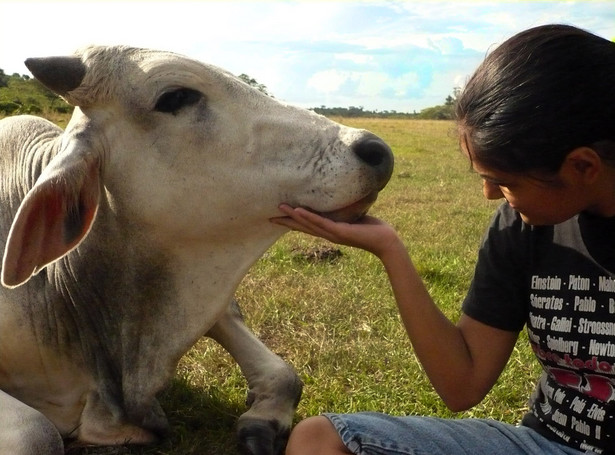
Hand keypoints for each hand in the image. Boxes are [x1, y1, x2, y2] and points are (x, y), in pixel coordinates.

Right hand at [270, 204, 399, 256]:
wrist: (385, 241)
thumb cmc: (373, 228)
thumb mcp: (355, 215)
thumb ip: (346, 209)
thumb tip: (343, 195)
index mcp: (330, 230)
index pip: (307, 225)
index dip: (292, 221)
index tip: (278, 217)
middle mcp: (328, 233)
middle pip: (302, 227)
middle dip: (286, 222)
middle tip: (269, 217)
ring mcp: (333, 233)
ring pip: (308, 224)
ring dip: (293, 217)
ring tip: (280, 209)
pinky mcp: (340, 231)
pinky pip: (321, 222)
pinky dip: (308, 217)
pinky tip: (297, 211)